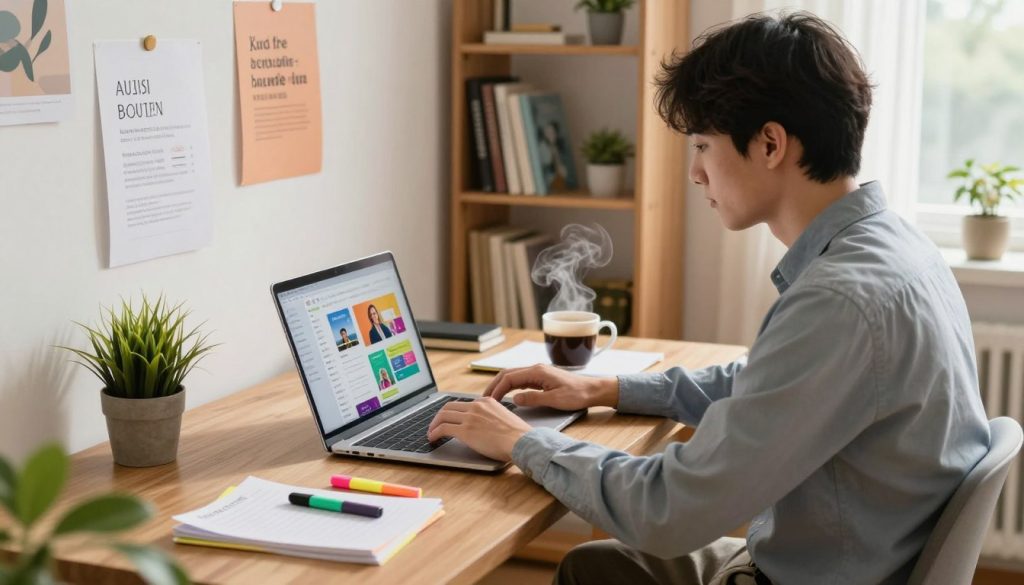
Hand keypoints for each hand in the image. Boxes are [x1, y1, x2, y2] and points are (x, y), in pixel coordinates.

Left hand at [427, 398, 530, 460]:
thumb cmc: (518, 436)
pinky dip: (434, 433)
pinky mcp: (465, 430)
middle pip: (449, 406)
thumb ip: (491, 417)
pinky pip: (443, 428)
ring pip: (443, 416)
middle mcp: (476, 406)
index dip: (452, 412)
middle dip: (439, 416)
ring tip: (431, 433)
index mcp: (486, 401)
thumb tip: (483, 426)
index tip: (449, 418)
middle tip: (435, 425)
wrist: (521, 441)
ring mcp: (470, 417)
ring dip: (434, 424)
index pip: (463, 404)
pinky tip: (433, 438)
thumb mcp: (504, 418)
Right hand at [484, 364, 618, 410]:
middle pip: (508, 374)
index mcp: (537, 372)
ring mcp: (538, 373)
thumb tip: (515, 399)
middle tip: (484, 398)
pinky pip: (521, 381)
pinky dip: (510, 387)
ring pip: (513, 376)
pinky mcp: (541, 379)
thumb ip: (534, 398)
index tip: (489, 400)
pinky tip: (507, 395)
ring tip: (492, 397)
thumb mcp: (555, 400)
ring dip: (501, 385)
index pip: (509, 377)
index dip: (497, 388)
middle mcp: (535, 369)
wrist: (593, 390)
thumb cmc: (577, 395)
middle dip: (494, 385)